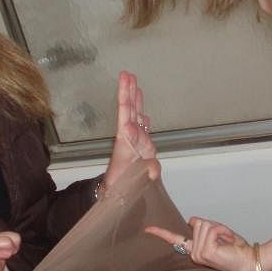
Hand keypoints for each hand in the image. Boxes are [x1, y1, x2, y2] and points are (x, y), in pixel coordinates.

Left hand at [103, 71, 157, 189]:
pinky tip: (142, 109)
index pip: (127, 123)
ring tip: (133, 82)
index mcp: (125, 144)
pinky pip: (142, 127)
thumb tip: (154, 167)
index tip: (126, 94)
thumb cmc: (121, 187)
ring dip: (134, 98)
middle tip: (126, 75)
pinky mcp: (140, 146)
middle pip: (129, 112)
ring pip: (135, 115)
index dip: (127, 110)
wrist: (117, 195)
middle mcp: (129, 139)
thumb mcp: (131, 183)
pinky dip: (142, 116)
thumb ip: (144, 174)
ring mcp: (135, 141)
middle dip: (128, 93)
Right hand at [146, 217, 255, 270]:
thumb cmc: (237, 249)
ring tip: (228, 241)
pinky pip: (211, 229)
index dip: (160, 233)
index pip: (174, 240)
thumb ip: (205, 226)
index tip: (147, 229)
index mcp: (195, 250)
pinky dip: (223, 230)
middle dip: (213, 225)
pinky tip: (229, 241)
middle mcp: (194, 254)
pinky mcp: (206, 252)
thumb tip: (192, 220)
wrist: (251, 262)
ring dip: (220, 228)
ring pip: (203, 225)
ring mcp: (199, 254)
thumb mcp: (219, 233)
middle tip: (225, 238)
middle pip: (197, 223)